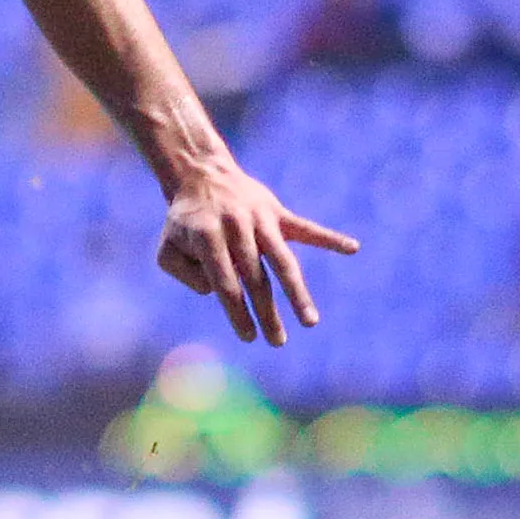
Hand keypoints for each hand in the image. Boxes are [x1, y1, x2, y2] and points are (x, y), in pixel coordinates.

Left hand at [155, 161, 359, 347]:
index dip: (237, 311)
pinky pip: (306, 228)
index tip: (248, 336)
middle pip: (256, 278)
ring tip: (310, 321)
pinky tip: (352, 248)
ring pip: (283, 260)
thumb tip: (215, 290)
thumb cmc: (184, 222)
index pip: (224, 283)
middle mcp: (236, 228)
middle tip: (278, 342)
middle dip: (268, 313)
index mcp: (207, 238)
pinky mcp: (277, 213)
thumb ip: (184, 274)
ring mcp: (260, 220)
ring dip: (297, 293)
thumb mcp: (167, 248)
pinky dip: (329, 238)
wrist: (202, 176)